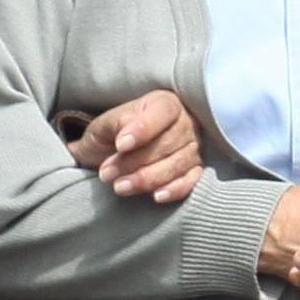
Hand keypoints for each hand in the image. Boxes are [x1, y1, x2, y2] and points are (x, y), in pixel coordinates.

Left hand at [65, 90, 202, 202]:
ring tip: (120, 186)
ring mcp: (193, 147)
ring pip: (177, 164)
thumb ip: (116, 124)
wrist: (110, 157)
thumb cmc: (110, 135)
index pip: (163, 112)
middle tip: (108, 173)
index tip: (121, 145)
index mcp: (164, 103)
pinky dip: (174, 190)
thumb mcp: (104, 124)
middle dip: (135, 161)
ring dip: (146, 179)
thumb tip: (127, 135)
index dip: (143, 129)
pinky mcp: (195, 171)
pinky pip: (191, 181)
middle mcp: (185, 122)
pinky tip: (156, 196)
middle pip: (168, 143)